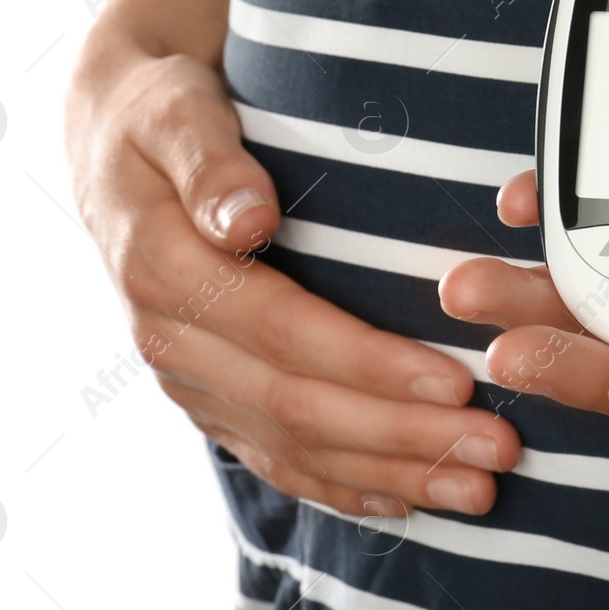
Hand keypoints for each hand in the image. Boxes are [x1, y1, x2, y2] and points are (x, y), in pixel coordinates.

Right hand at [68, 28, 519, 514]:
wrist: (113, 139)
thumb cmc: (161, 113)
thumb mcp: (174, 111)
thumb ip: (208, 161)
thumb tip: (245, 215)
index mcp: (165, 271)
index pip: (283, 332)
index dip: (369, 362)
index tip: (452, 378)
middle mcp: (172, 340)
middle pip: (297, 406)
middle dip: (403, 434)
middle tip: (496, 447)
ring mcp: (188, 378)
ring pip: (294, 446)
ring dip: (391, 472)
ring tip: (477, 490)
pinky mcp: (208, 394)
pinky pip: (274, 456)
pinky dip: (342, 484)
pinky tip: (405, 497)